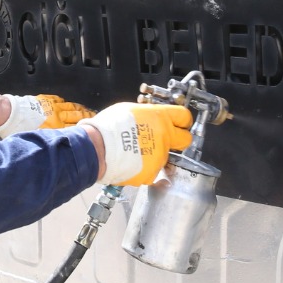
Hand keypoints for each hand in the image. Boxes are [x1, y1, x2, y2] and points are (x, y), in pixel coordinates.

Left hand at [0, 94, 96, 137]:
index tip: (93, 129)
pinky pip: (58, 100)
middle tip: (93, 117)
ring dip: (78, 108)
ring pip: (69, 106)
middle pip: (75, 115)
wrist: (9, 115)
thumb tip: (59, 146)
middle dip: (86, 116)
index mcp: (55, 126)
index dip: (85, 128)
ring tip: (85, 110)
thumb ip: (50, 141)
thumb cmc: (19, 130)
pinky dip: (64, 102)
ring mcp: (50, 106)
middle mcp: (56, 115)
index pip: (75, 127)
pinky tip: (67, 104)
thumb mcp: (37, 140)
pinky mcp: (44, 100)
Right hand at [78, 102, 193, 185]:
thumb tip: (151, 117)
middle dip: (179, 139)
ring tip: (134, 153)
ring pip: (165, 156)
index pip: (184, 116)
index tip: (180, 123)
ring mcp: (160, 156)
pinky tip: (131, 163)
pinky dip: (144, 168)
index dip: (183, 120)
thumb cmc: (108, 127)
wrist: (96, 149)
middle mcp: (164, 137)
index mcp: (160, 118)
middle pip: (185, 139)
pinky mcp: (152, 173)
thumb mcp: (130, 110)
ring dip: (154, 155)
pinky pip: (152, 171)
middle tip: (166, 140)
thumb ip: (147, 115)